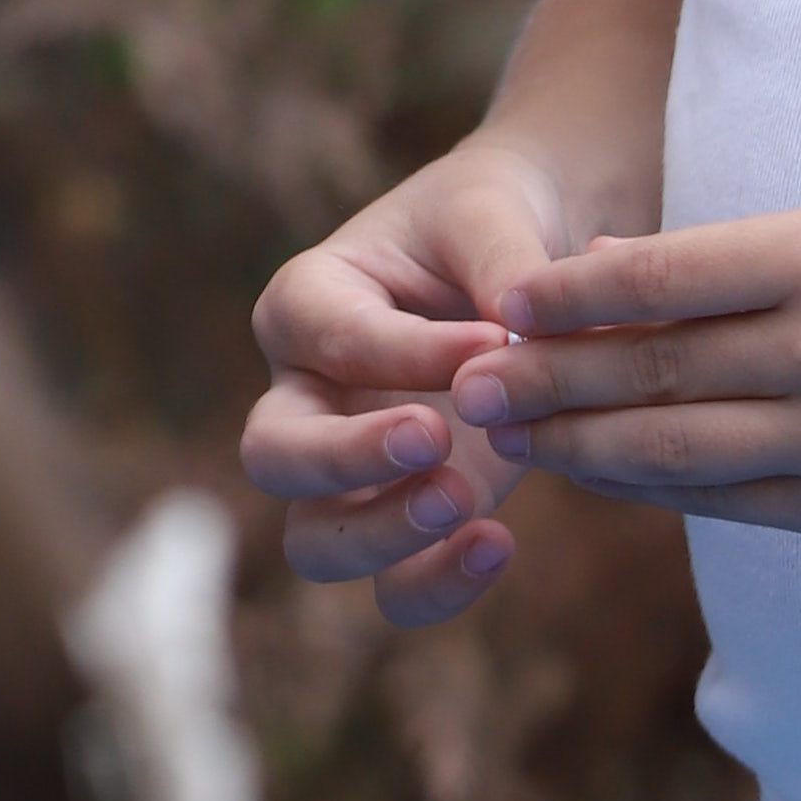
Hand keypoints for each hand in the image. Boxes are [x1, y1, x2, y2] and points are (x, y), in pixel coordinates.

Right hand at [244, 135, 576, 617]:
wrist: (527, 261)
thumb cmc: (490, 220)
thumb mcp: (492, 214)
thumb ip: (503, 265)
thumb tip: (514, 336)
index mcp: (308, 301)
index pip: (328, 337)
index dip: (408, 350)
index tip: (496, 340)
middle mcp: (310, 392)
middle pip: (273, 453)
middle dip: (346, 459)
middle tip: (435, 440)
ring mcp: (353, 470)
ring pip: (314, 541)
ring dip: (379, 536)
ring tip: (468, 502)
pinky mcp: (408, 517)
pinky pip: (393, 586)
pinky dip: (436, 583)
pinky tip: (500, 543)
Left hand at [446, 197, 800, 538]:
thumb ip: (726, 260)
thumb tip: (597, 270)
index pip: (660, 279)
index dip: (568, 297)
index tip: (499, 304)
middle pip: (654, 368)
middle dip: (547, 380)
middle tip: (468, 387)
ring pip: (682, 446)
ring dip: (581, 446)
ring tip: (509, 437)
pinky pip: (735, 502)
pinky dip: (655, 490)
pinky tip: (599, 478)